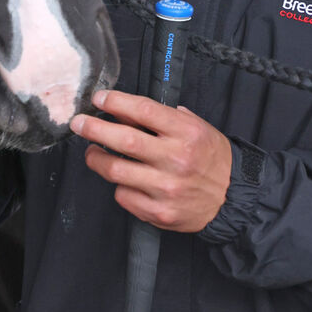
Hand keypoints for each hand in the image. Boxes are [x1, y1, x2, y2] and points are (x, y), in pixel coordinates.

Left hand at [69, 88, 231, 231]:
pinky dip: (118, 186)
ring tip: (92, 151)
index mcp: (186, 133)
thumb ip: (162, 117)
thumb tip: (123, 110)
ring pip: (117, 171)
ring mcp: (167, 188)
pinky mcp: (160, 213)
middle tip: (78, 123)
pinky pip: (125, 197)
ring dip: (97, 159)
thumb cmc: (210, 156)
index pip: (144, 111)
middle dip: (94, 128)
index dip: (116, 102)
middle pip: (124, 140)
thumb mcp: (195, 126)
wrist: (233, 197)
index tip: (98, 98)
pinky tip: (123, 180)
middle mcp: (176, 159)